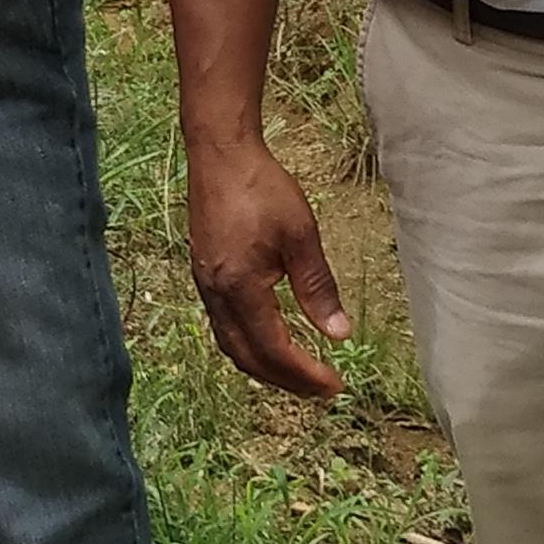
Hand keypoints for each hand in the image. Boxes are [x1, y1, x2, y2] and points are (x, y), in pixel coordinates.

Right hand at [186, 133, 352, 397]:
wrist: (219, 153)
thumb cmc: (262, 187)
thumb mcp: (301, 235)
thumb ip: (318, 288)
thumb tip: (339, 334)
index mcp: (240, 288)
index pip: (274, 349)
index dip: (304, 374)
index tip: (335, 385)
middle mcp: (217, 294)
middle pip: (248, 358)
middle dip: (285, 380)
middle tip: (321, 390)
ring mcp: (206, 285)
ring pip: (232, 345)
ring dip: (265, 366)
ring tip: (298, 373)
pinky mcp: (204, 273)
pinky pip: (224, 325)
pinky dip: (249, 344)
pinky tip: (270, 337)